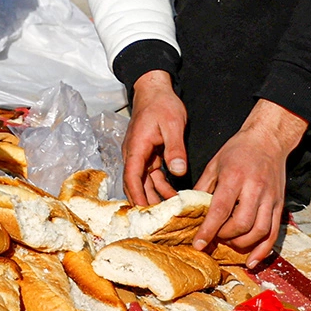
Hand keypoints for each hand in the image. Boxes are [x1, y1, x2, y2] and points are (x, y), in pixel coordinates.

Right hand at [122, 71, 188, 205]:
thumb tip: (179, 171)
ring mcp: (140, 154)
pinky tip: (172, 195)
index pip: (132, 177)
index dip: (137, 196)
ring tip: (170, 211)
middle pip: (136, 184)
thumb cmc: (162, 104)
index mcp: (137, 147)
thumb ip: (175, 148)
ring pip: (145, 181)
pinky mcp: (148, 154)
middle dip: (145, 202)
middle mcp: (134, 154)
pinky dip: (160, 186)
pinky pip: (151, 175)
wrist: (154, 89)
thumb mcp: (173, 124)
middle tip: (159, 221)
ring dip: (155, 195)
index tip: (144, 213)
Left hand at [190, 102, 309, 266]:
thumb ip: (203, 187)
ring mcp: (270, 198)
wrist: (268, 139)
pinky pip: (273, 233)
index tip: (198, 244)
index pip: (221, 209)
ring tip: (229, 244)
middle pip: (242, 223)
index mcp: (235, 177)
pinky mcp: (279, 204)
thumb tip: (189, 209)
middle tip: (215, 238)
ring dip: (242, 244)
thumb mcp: (215, 163)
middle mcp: (255, 189)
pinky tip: (251, 260)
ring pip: (259, 231)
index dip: (208, 229)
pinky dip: (263, 250)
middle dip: (225, 237)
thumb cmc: (238, 150)